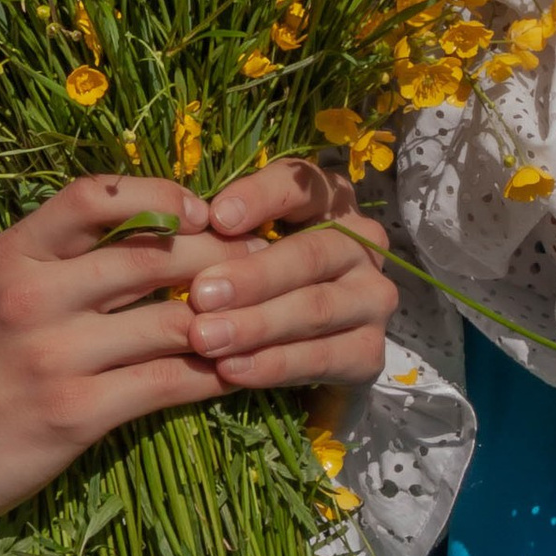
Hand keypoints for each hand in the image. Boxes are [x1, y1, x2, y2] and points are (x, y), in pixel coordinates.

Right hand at [0, 161, 399, 531]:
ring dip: (232, 322)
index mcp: (17, 251)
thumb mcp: (12, 283)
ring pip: (171, 323)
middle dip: (222, 259)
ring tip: (269, 319)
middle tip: (268, 264)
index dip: (161, 195)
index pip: (96, 196)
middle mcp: (31, 294)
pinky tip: (240, 372)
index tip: (206, 212)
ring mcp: (52, 355)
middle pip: (152, 258)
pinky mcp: (75, 413)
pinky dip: (214, 376)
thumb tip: (175, 223)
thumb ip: (72, 253)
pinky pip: (167, 384)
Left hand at [192, 158, 398, 392]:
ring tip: (207, 338)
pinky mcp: (370, 352)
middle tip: (200, 295)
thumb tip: (182, 229)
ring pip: (316, 308)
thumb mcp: (245, 243)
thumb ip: (225, 232)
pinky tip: (233, 369)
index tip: (216, 218)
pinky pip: (321, 358)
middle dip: (252, 276)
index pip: (301, 186)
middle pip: (310, 254)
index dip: (260, 198)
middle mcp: (362, 245)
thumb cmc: (261, 279)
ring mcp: (372, 299)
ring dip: (257, 325)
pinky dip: (274, 365)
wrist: (304, 351)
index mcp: (330, 201)